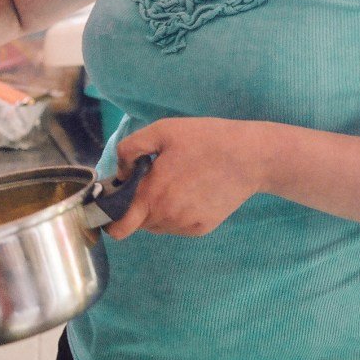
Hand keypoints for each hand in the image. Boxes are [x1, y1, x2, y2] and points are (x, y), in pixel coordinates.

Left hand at [103, 118, 268, 238]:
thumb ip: (130, 150)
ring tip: (175, 183)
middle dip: (136, 207)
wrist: (250, 157)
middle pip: (137, 224)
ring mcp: (185, 225)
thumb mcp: (162, 131)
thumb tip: (119, 173)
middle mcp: (166, 217)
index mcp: (151, 195)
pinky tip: (190, 191)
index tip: (113, 204)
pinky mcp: (202, 228)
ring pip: (157, 225)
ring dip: (156, 210)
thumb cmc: (205, 140)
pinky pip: (177, 226)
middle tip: (151, 182)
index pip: (118, 228)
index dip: (109, 219)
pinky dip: (176, 213)